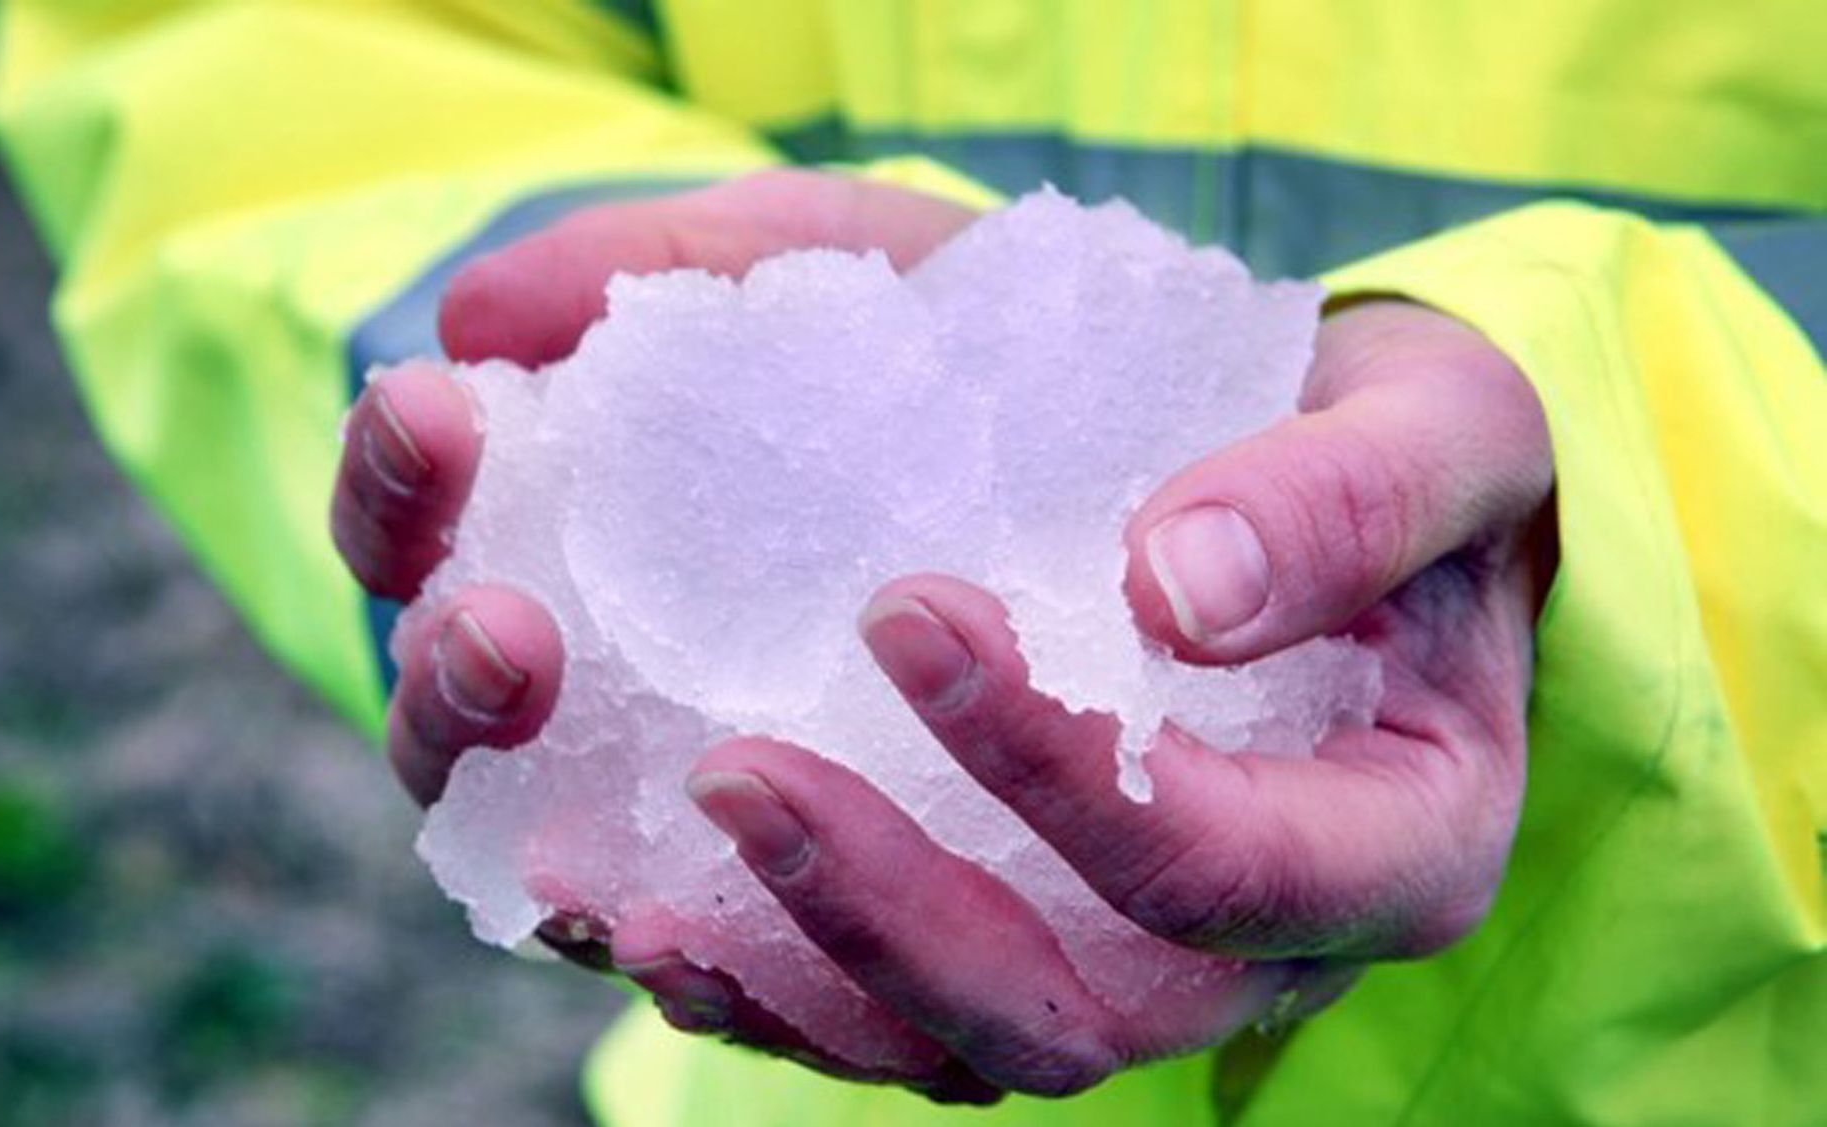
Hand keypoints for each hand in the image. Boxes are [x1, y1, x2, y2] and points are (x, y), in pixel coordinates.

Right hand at [332, 171, 1008, 1099]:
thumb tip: (473, 316)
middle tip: (504, 631)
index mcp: (613, 559)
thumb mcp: (860, 267)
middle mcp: (646, 725)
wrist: (1193, 448)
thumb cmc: (1001, 359)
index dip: (393, 500)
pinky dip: (733, 991)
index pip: (433, 556)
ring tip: (653, 775)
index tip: (434, 408)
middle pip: (465, 763)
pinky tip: (681, 935)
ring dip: (578, 861)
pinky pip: (795, 1021)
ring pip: (605, 911)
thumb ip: (686, 267)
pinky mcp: (920, 952)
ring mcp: (762, 852)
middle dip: (448, 701)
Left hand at [689, 298, 1556, 1093]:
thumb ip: (1348, 494)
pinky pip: (916, 1027)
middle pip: (1078, 1011)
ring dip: (806, 983)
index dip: (1059, 770)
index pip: (1221, 865)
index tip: (906, 612)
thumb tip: (1179, 586)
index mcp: (1400, 842)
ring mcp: (1158, 973)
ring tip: (645, 883)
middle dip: (889, 907)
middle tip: (731, 767)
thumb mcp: (1446, 428)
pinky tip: (657, 920)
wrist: (1384, 520)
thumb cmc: (1421, 464)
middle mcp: (1276, 952)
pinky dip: (782, 996)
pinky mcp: (1059, 951)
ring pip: (974, 1051)